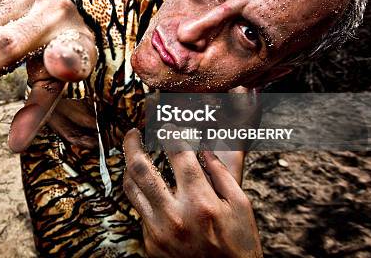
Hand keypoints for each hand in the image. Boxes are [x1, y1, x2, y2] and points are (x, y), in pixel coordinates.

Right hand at [0, 0, 96, 151]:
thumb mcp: (46, 87)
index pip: (74, 57)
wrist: (33, 20)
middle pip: (8, 46)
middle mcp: (66, 15)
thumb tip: (16, 145)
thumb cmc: (44, 63)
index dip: (67, 61)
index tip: (57, 65)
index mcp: (83, 48)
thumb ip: (36, 112)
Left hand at [123, 128, 262, 257]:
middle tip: (132, 133)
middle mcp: (174, 216)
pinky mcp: (151, 244)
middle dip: (132, 144)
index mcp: (201, 203)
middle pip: (141, 168)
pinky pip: (141, 211)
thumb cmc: (239, 246)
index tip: (168, 125)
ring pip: (132, 189)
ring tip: (132, 155)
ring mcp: (158, 232)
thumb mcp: (241, 206)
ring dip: (129, 167)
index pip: (179, 155)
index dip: (171, 134)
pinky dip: (144, 195)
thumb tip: (205, 148)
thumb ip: (223, 173)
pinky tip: (151, 188)